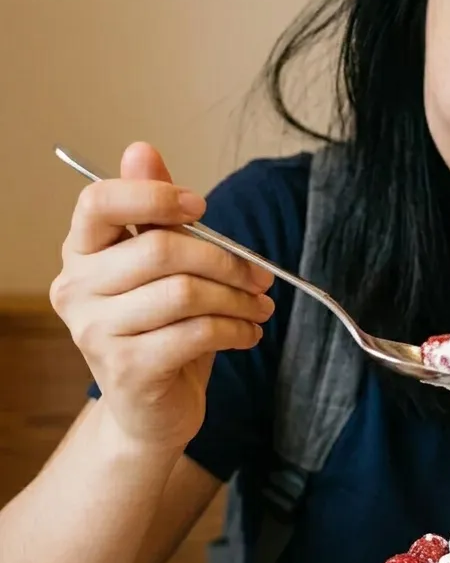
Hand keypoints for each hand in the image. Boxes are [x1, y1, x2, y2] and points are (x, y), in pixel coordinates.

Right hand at [50, 142, 274, 450]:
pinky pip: (196, 333)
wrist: (151, 413)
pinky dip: (235, 330)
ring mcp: (95, 331)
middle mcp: (75, 289)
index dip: (153, 195)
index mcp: (80, 253)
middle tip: (261, 276)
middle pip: (159, 249)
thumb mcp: (162, 270)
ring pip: (184, 293)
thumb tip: (141, 149)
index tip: (201, 206)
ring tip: (260, 308)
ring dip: (238, 299)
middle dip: (225, 260)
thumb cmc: (160, 332)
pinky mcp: (126, 368)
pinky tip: (248, 334)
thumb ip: (154, 214)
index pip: (97, 202)